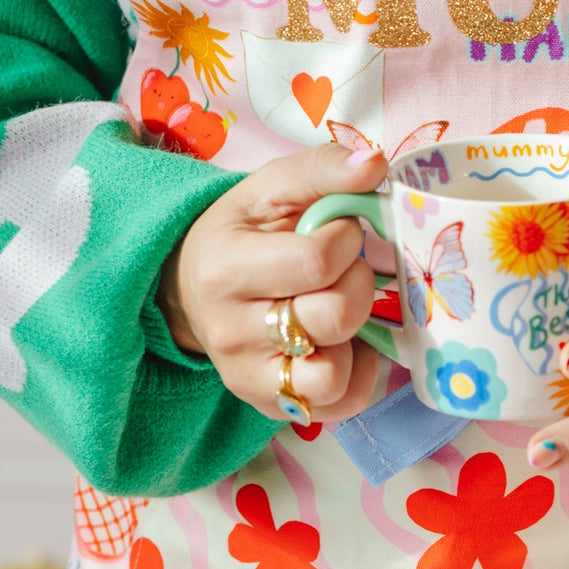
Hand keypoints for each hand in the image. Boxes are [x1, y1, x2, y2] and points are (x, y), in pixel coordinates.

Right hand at [160, 143, 386, 424]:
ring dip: (356, 337)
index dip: (346, 240)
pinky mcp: (269, 406)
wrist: (193, 284)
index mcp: (224, 269)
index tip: (339, 231)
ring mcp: (248, 376)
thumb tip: (375, 162)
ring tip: (340, 307)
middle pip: (333, 318)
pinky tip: (344, 342)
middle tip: (344, 268)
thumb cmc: (243, 231)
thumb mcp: (271, 188)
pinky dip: (358, 374)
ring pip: (333, 376)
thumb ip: (323, 170)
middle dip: (358, 284)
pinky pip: (339, 404)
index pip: (317, 262)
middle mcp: (229, 332)